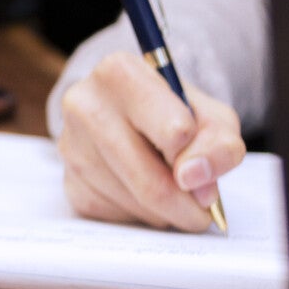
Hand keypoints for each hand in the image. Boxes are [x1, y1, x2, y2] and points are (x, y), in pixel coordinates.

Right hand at [58, 53, 244, 231]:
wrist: (129, 118)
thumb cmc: (174, 114)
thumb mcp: (211, 117)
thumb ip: (220, 144)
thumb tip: (193, 180)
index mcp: (120, 72)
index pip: (175, 132)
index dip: (198, 156)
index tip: (200, 159)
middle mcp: (84, 104)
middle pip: (151, 182)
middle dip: (187, 205)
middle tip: (202, 206)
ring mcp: (70, 145)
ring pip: (135, 203)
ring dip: (165, 212)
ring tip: (170, 189)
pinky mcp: (68, 181)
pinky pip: (115, 216)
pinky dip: (139, 215)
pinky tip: (142, 192)